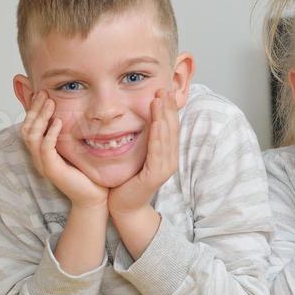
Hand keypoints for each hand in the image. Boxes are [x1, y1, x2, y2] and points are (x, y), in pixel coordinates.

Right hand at [19, 92, 107, 209]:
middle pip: (26, 128)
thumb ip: (69, 131)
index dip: (33, 109)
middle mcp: (38, 157)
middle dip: (34, 109)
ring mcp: (43, 164)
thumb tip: (70, 111)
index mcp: (41, 150)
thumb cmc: (87, 171)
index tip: (41, 92)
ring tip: (51, 103)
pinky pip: (45, 148)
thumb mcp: (75, 146)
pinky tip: (59, 122)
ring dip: (41, 117)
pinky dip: (50, 133)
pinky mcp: (52, 170)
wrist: (95, 195)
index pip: (29, 125)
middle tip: (44, 93)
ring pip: (32, 136)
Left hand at [108, 89, 178, 217]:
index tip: (163, 90)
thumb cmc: (127, 179)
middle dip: (168, 108)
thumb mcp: (136, 154)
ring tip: (159, 100)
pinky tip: (155, 124)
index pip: (170, 126)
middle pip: (171, 128)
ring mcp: (165, 168)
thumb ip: (142, 139)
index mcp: (167, 153)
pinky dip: (157, 137)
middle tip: (163, 89)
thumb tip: (140, 117)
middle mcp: (170, 159)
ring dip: (162, 117)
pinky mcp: (156, 175)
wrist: (123, 206)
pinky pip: (157, 152)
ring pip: (166, 137)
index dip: (168, 108)